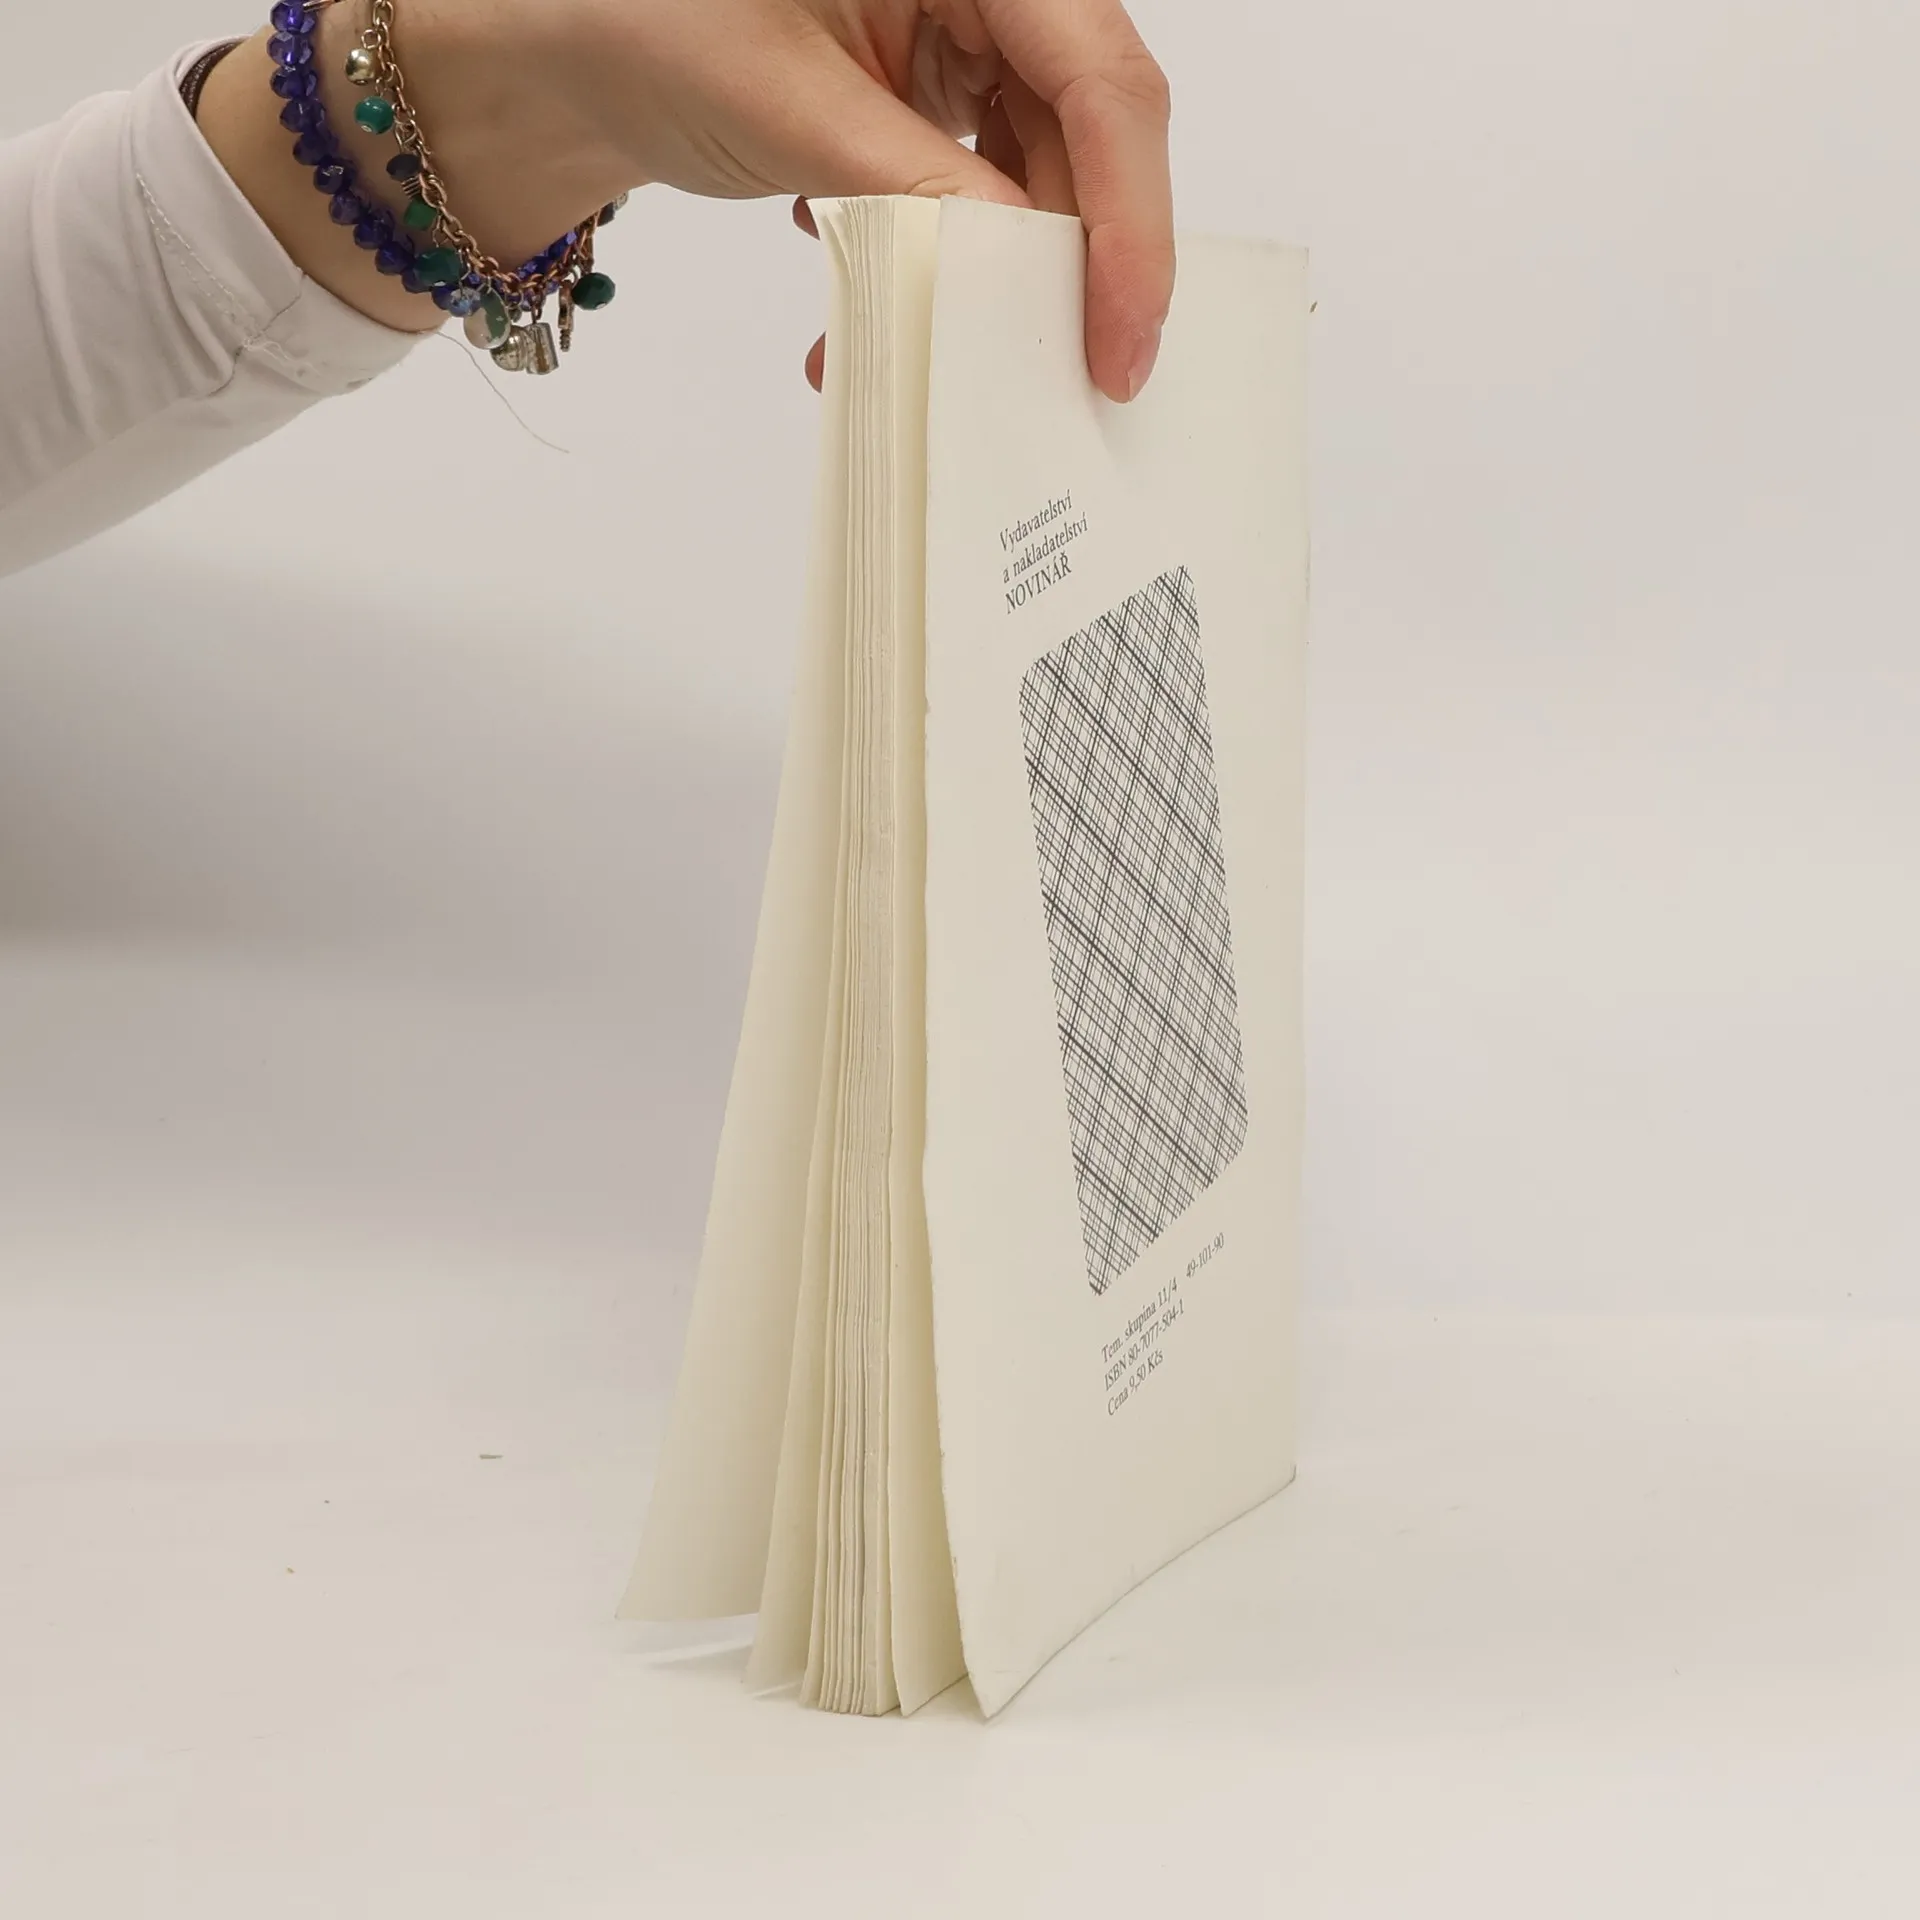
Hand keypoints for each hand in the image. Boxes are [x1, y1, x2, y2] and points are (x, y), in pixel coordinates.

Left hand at [205, 0, 1173, 398]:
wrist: (556, 52)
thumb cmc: (639, 18)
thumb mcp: (788, 106)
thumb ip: (918, 187)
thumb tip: (1027, 277)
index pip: (1103, 79)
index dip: (1130, 216)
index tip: (1120, 334)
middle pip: (1083, 136)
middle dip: (1065, 264)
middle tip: (1056, 377)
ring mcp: (954, 43)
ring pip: (1030, 180)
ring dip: (982, 283)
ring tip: (922, 350)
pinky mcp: (921, 100)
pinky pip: (967, 195)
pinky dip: (930, 269)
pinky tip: (867, 306)